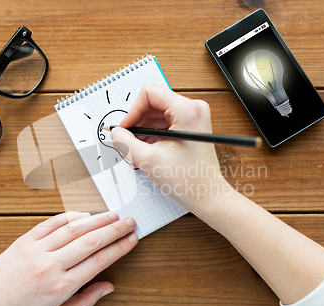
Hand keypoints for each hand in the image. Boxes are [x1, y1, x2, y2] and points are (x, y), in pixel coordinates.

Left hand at [0, 211, 137, 305]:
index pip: (99, 260)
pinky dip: (70, 216)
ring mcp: (36, 250)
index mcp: (60, 287)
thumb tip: (108, 288)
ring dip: (97, 219)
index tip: (132, 239)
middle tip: (131, 221)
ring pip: (74, 228)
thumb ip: (84, 302)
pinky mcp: (24, 241)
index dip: (120, 247)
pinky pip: (51, 223)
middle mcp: (50, 265)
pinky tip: (84, 214)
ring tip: (113, 214)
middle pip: (92, 240)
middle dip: (115, 229)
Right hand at [111, 83, 229, 212]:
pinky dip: (153, 135)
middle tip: (129, 142)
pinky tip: (148, 151)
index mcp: (186, 110)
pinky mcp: (192, 127)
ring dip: (144, 131)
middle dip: (138, 123)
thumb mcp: (148, 159)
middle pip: (153, 103)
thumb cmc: (188, 180)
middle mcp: (193, 108)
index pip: (149, 93)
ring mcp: (194, 117)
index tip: (125, 128)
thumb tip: (116, 132)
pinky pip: (166, 123)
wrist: (207, 195)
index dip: (133, 110)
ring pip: (158, 114)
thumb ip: (126, 142)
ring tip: (139, 151)